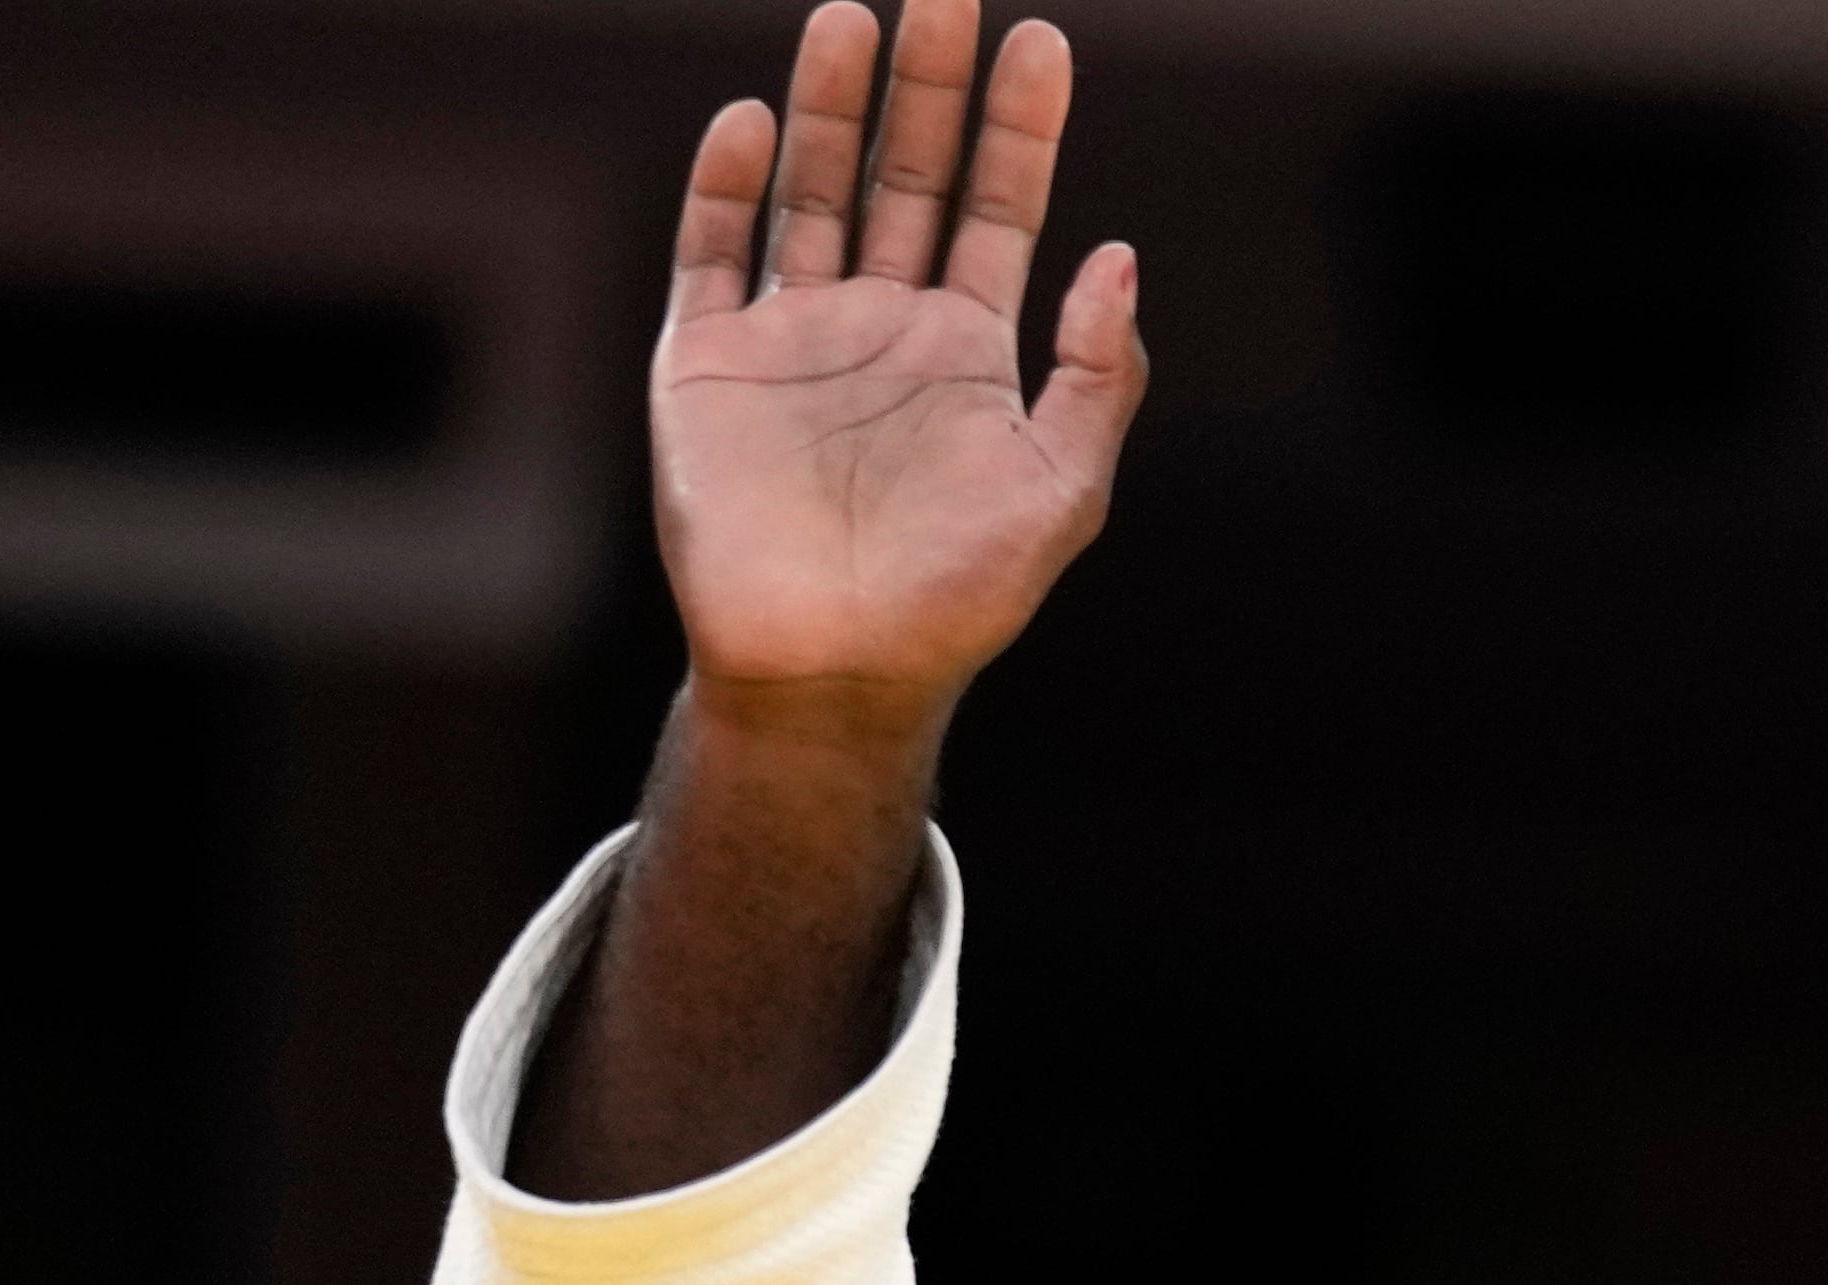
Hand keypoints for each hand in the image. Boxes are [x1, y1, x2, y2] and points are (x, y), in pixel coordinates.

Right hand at [653, 0, 1141, 747]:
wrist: (837, 675)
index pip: (999, 209)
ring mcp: (792, 339)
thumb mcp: (1061, 489)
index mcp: (968, 351)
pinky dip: (728, 187)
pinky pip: (712, 256)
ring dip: (828, 105)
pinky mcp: (708, 367)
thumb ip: (1095, 375)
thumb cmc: (960, 598)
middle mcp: (880, 328)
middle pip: (905, 174)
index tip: (1041, 41)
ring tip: (851, 16)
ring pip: (811, 192)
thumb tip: (1119, 253)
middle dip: (927, 84)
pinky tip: (753, 121)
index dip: (1021, 127)